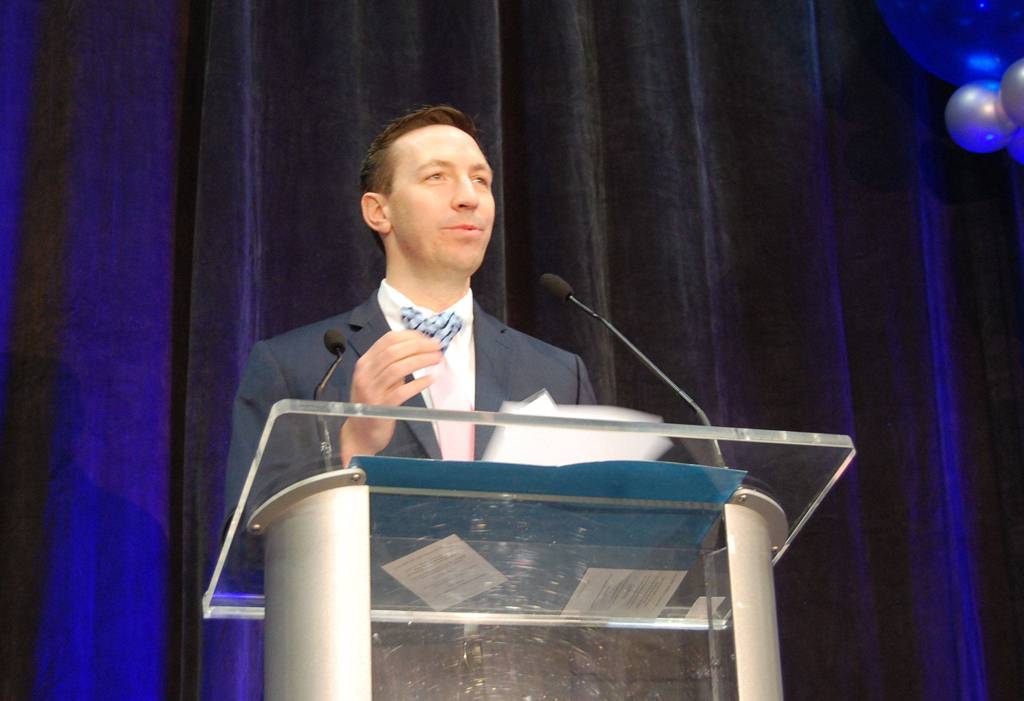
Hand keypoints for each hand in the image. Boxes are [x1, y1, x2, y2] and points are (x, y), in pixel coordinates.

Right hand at [340, 330, 441, 465]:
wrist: (360, 434)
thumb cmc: (373, 404)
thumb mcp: (378, 379)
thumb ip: (392, 364)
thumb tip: (419, 347)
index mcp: (365, 363)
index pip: (387, 340)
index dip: (410, 336)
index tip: (427, 338)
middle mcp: (365, 374)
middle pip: (394, 351)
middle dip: (419, 346)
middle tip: (437, 347)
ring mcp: (371, 391)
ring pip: (397, 368)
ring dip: (420, 360)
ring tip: (436, 359)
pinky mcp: (380, 407)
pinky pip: (401, 392)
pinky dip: (417, 384)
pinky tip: (430, 380)